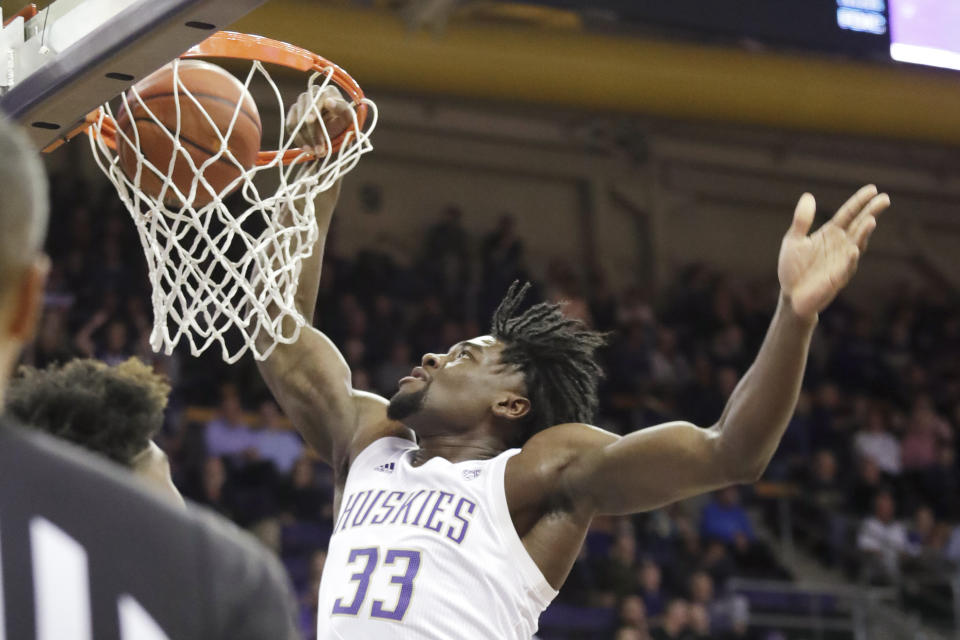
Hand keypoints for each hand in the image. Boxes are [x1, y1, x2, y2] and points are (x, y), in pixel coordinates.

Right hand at [286, 85, 354, 156]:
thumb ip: (341, 109)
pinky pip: (291, 126)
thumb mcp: (348, 117)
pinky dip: (298, 139)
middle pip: (305, 111)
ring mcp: (302, 102)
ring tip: (314, 152)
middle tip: (319, 149)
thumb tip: (329, 101)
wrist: (336, 132)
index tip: (309, 121)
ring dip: (305, 138)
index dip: (312, 110)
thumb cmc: (344, 123)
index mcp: (328, 91)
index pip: (316, 98)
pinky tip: (306, 148)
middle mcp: (313, 93)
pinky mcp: (294, 113)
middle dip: (311, 132)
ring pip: (297, 120)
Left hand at [778, 184, 889, 319]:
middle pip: (858, 225)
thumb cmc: (793, 268)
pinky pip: (846, 267)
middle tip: (885, 199)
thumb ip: (801, 221)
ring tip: (870, 220)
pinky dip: (850, 259)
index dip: (859, 202)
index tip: (873, 189)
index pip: (848, 214)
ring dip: (863, 233)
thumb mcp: (793, 240)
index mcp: (830, 233)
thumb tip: (808, 196)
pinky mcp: (838, 278)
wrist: (791, 296)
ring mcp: (842, 261)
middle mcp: (840, 245)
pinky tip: (854, 250)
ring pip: (857, 244)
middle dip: (871, 212)